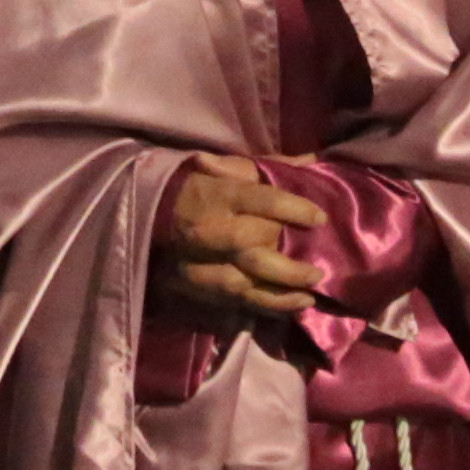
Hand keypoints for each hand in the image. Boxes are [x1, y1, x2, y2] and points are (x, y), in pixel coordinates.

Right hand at [153, 156, 325, 326]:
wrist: (149, 210)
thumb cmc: (199, 184)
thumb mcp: (231, 167)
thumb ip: (270, 166)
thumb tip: (312, 160)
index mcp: (222, 194)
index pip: (263, 201)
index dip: (294, 210)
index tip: (319, 219)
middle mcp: (211, 229)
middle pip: (251, 249)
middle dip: (287, 266)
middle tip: (318, 273)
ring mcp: (199, 261)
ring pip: (241, 283)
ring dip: (278, 295)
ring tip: (308, 298)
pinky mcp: (194, 285)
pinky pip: (230, 301)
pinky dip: (261, 307)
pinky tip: (286, 309)